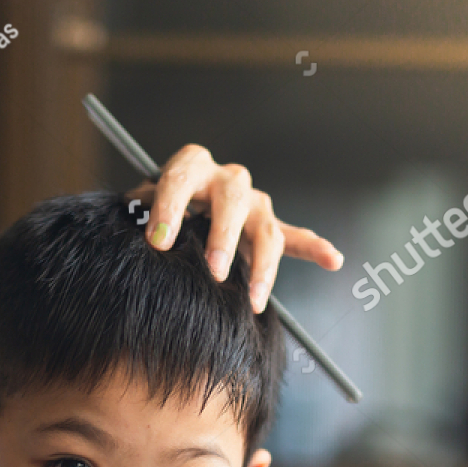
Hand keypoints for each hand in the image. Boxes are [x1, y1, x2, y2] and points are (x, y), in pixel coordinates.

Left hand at [132, 147, 343, 312]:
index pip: (182, 178)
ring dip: (264, 265)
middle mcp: (227, 181)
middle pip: (233, 199)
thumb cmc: (153, 210)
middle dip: (224, 236)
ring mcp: (253, 205)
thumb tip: (134, 233)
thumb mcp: (138, 206)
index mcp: (192, 167)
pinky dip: (314, 248)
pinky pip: (295, 237)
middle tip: (215, 270)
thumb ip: (135, 212)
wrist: (175, 210)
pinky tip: (333, 260)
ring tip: (256, 299)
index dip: (170, 207)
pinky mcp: (268, 228)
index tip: (158, 241)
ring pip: (265, 229)